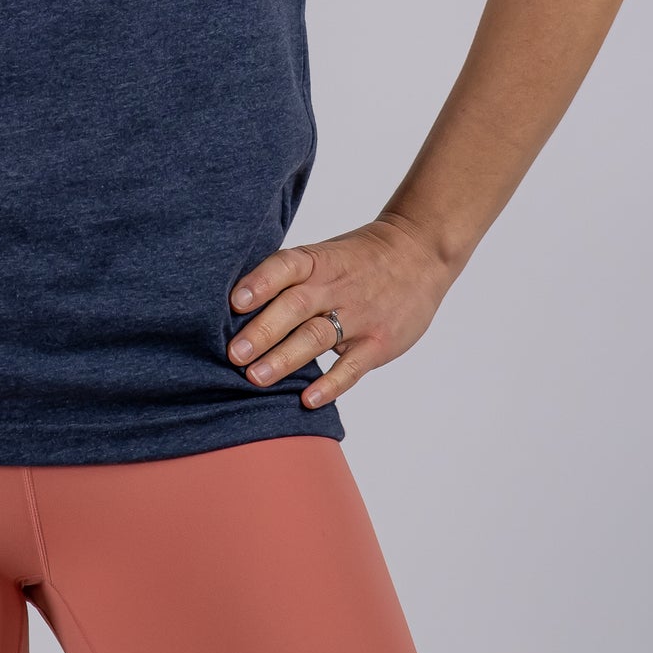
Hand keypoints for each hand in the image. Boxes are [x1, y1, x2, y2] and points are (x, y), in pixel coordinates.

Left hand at [226, 210, 455, 409]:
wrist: (419, 253)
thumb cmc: (358, 259)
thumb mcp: (325, 255)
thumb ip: (290, 279)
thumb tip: (236, 310)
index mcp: (318, 261)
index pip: (286, 266)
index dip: (260, 283)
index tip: (234, 302)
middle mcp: (335, 287)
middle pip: (295, 306)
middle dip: (262, 331)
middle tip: (233, 354)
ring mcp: (359, 315)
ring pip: (317, 337)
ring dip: (284, 359)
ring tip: (255, 378)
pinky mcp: (379, 342)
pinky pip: (352, 367)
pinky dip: (330, 384)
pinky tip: (308, 399)